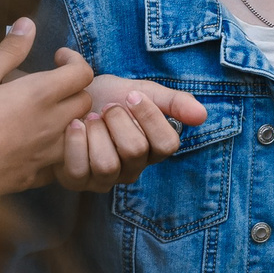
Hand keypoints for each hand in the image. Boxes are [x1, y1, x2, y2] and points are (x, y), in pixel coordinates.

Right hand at [0, 19, 96, 199]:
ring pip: (78, 133)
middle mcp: (53, 124)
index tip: (56, 58)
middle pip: (86, 102)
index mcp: (41, 95)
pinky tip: (35, 144)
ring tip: (45, 113)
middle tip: (52, 84)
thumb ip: (9, 50)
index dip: (75, 61)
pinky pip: (59, 162)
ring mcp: (47, 153)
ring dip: (70, 120)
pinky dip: (55, 150)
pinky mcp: (36, 176)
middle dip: (75, 88)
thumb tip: (28, 23)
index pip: (84, 73)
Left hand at [53, 78, 205, 192]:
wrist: (70, 98)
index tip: (131, 95)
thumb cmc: (109, 97)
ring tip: (91, 117)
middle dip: (118, 120)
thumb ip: (174, 102)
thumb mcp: (144, 91)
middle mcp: (132, 169)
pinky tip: (75, 125)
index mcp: (153, 149)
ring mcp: (105, 179)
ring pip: (107, 165)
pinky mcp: (77, 181)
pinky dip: (76, 142)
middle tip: (108, 107)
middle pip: (135, 151)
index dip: (150, 117)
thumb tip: (203, 115)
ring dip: (97, 132)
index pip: (167, 144)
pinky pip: (79, 170)